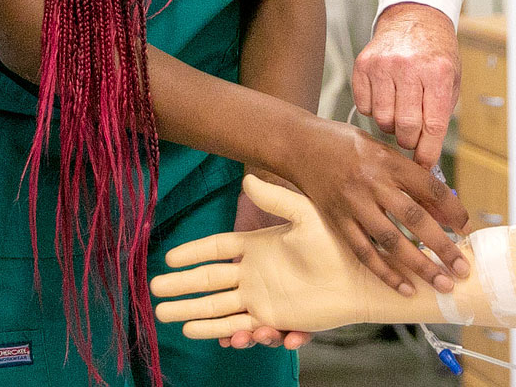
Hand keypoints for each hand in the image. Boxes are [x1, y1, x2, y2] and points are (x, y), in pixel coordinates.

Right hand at [155, 175, 404, 339]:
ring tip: (170, 321)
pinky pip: (246, 330)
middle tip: (154, 293)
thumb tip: (247, 177)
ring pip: (219, 311)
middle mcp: (255, 274)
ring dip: (195, 317)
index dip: (191, 253)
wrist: (361, 278)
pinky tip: (227, 339)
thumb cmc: (337, 243)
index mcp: (257, 245)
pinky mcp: (276, 320)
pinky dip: (232, 336)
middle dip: (181, 289)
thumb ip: (277, 199)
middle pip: (208, 283)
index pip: (216, 249)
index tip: (167, 258)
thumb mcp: (305, 215)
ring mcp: (263, 299)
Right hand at [275, 116, 468, 297]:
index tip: (467, 229)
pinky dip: (385, 272)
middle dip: (443, 246)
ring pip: (391, 240)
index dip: (452, 210)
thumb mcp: (383, 150)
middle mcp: (372, 182)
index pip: (429, 187)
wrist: (299, 144)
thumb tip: (445, 210)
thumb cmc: (347, 145)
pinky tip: (404, 287)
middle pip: (415, 218)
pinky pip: (363, 251)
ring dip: (419, 265)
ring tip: (441, 283)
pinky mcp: (336, 220)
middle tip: (462, 269)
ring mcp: (353, 203)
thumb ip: (412, 178)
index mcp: (388, 160)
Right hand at [352, 3, 459, 167]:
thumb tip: (428, 153)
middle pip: (405, 127)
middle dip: (409, 141)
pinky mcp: (364, 64)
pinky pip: (364, 106)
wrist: (416, 17)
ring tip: (398, 113)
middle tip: (411, 137)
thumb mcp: (451, 80)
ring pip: (383, 120)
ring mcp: (384, 65)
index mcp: (438, 73)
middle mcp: (410, 68)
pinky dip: (374, 110)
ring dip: (391, 125)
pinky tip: (384, 98)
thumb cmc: (435, 53)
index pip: (432, 126)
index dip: (427, 153)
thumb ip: (440, 114)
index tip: (423, 166)